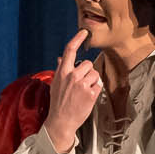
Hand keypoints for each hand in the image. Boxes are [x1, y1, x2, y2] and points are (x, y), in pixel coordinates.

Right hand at [44, 29, 101, 152]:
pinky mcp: (90, 94)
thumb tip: (61, 58)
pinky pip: (98, 85)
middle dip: (87, 72)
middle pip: (88, 64)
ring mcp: (81, 84)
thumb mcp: (55, 84)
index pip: (70, 50)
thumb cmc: (58, 103)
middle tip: (81, 84)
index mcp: (62, 72)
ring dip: (92, 81)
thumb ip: (60, 70)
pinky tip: (87, 97)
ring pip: (95, 74)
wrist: (61, 121)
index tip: (84, 32)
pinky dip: (95, 90)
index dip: (78, 39)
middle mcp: (72, 76)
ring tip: (83, 92)